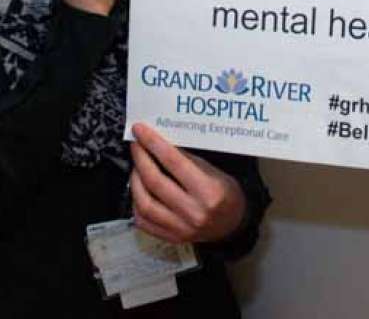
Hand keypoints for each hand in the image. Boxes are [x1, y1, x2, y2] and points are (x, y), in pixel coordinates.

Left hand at [129, 123, 246, 243]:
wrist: (233, 224)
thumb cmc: (225, 193)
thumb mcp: (214, 171)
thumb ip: (187, 160)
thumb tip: (159, 143)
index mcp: (209, 192)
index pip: (174, 162)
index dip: (153, 143)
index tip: (140, 131)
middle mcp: (194, 212)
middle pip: (156, 182)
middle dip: (141, 159)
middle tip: (136, 145)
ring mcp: (181, 229)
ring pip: (145, 204)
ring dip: (135, 181)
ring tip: (136, 167)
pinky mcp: (172, 238)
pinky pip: (144, 221)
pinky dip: (136, 203)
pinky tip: (139, 190)